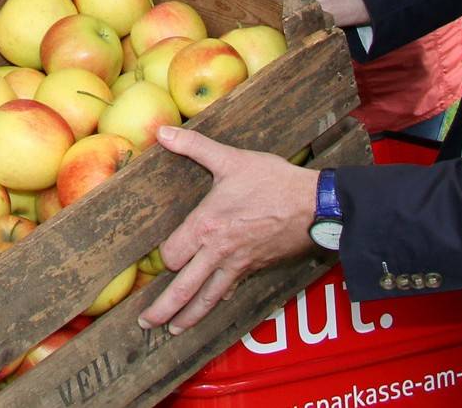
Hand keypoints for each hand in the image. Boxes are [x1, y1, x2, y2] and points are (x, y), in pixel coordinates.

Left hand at [136, 127, 317, 334]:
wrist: (315, 206)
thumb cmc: (273, 182)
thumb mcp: (232, 159)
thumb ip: (194, 146)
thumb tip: (163, 132)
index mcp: (207, 226)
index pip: (172, 255)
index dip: (163, 258)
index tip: (159, 256)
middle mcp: (218, 252)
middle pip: (184, 288)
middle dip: (163, 307)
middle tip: (145, 322)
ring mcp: (238, 265)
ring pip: (207, 299)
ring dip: (187, 317)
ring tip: (170, 329)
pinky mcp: (255, 269)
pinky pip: (229, 291)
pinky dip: (215, 303)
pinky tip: (209, 307)